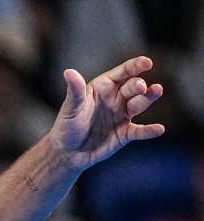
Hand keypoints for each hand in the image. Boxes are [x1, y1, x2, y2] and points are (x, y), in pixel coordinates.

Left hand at [51, 55, 164, 171]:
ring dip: (149, 98)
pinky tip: (159, 129)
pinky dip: (149, 131)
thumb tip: (68, 72)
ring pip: (139, 104)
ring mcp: (122, 116)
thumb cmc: (67, 125)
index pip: (123, 73)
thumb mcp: (71, 107)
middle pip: (133, 87)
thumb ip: (75, 90)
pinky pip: (139, 131)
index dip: (135, 66)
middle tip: (141, 88)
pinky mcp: (124, 134)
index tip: (147, 62)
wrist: (67, 152)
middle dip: (139, 86)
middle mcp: (116, 99)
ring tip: (157, 90)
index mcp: (104, 87)